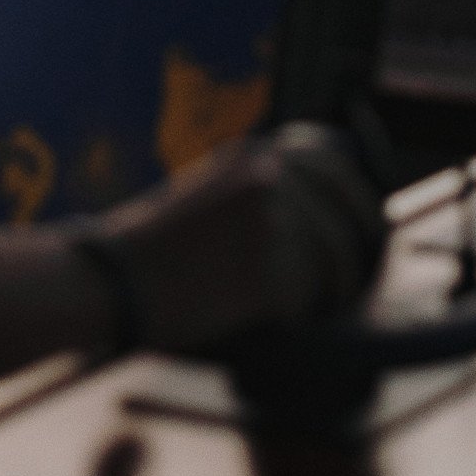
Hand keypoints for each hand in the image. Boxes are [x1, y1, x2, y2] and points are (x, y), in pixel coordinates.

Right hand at [80, 121, 388, 351]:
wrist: (108, 280)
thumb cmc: (148, 251)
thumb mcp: (206, 195)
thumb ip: (261, 195)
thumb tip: (323, 223)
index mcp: (251, 154)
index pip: (333, 162)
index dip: (357, 198)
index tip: (367, 225)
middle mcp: (269, 177)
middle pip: (349, 214)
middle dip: (362, 249)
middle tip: (359, 281)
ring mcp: (273, 222)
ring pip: (337, 259)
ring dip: (338, 289)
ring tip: (318, 309)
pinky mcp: (271, 271)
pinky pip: (312, 297)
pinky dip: (306, 314)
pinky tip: (283, 321)